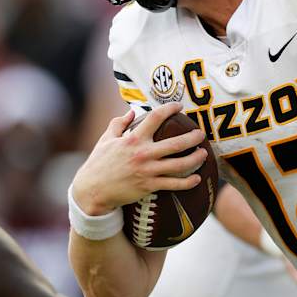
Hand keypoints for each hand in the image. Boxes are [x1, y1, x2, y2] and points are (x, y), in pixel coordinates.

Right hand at [71, 104, 207, 215]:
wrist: (93, 190)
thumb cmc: (99, 164)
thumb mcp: (106, 140)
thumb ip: (118, 124)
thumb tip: (132, 112)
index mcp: (133, 139)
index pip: (155, 118)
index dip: (169, 109)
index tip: (179, 106)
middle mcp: (143, 153)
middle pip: (175, 143)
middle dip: (192, 138)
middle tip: (201, 134)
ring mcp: (148, 171)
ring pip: (179, 165)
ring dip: (195, 159)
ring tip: (204, 154)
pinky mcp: (149, 186)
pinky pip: (173, 184)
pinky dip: (187, 182)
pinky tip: (196, 179)